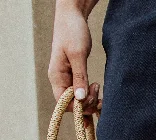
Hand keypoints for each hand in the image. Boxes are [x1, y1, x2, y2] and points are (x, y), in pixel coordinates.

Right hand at [48, 4, 101, 126]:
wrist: (73, 16)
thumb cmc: (73, 31)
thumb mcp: (77, 54)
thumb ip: (79, 77)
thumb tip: (80, 99)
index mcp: (56, 76)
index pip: (63, 103)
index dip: (78, 106)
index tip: (91, 97)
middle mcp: (60, 80)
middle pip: (72, 104)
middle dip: (86, 102)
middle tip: (97, 89)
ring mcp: (67, 78)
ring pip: (78, 99)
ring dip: (89, 99)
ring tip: (98, 87)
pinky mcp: (75, 75)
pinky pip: (81, 91)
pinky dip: (89, 94)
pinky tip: (97, 91)